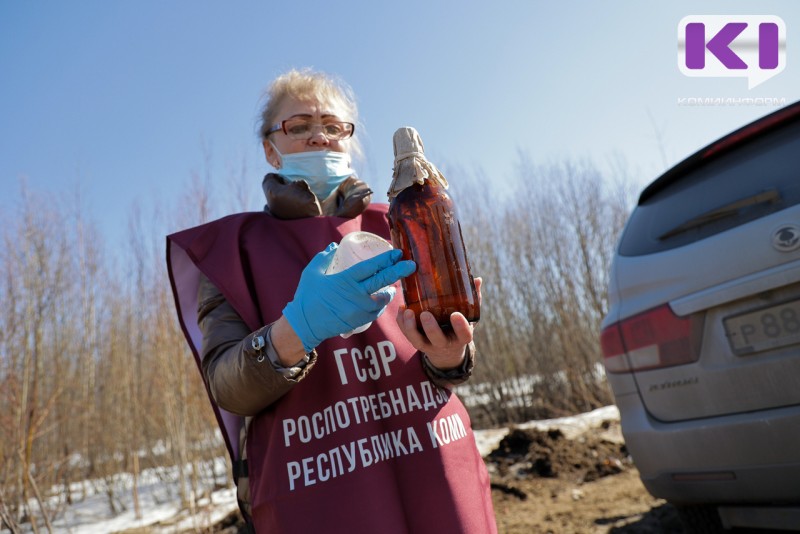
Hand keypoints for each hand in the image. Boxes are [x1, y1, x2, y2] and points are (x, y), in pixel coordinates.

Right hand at [283, 243, 415, 352]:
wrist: (304, 325)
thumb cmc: (307, 297)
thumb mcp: (312, 273)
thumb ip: (324, 257)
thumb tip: (335, 246)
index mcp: (345, 280)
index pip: (370, 268)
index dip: (385, 259)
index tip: (398, 253)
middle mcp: (355, 295)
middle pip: (382, 281)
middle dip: (398, 272)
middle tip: (412, 265)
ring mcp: (359, 310)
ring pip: (382, 299)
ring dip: (389, 291)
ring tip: (393, 285)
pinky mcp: (359, 320)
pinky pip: (376, 311)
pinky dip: (380, 305)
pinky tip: (382, 300)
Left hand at [396, 277, 481, 369]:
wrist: (446, 352)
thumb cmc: (458, 328)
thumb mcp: (469, 318)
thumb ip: (473, 300)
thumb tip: (477, 279)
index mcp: (461, 337)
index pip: (463, 334)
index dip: (460, 326)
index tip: (455, 314)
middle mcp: (445, 343)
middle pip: (437, 339)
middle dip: (430, 328)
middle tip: (425, 314)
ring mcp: (429, 345)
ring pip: (417, 341)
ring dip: (410, 328)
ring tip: (407, 311)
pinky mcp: (416, 342)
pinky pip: (406, 335)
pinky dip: (401, 323)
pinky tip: (401, 309)